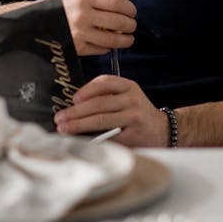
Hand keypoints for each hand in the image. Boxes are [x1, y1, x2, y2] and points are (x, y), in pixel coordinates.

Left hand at [54, 75, 168, 147]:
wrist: (162, 130)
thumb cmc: (137, 114)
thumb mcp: (127, 98)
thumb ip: (107, 99)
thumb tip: (74, 107)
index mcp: (128, 86)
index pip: (105, 82)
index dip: (86, 90)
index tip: (73, 99)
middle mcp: (132, 99)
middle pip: (99, 103)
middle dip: (76, 111)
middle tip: (60, 118)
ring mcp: (133, 116)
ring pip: (101, 119)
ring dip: (79, 124)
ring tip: (65, 128)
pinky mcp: (133, 134)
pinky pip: (109, 135)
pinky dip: (93, 138)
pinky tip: (82, 139)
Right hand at [57, 0, 135, 56]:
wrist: (34, 23)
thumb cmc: (57, 7)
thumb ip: (94, 0)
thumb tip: (119, 7)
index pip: (116, 2)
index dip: (129, 8)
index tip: (133, 12)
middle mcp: (83, 16)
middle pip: (118, 22)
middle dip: (130, 25)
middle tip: (132, 26)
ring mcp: (80, 34)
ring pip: (112, 39)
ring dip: (124, 40)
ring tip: (128, 39)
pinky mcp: (77, 48)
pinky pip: (100, 50)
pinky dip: (107, 48)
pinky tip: (109, 45)